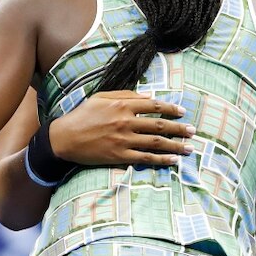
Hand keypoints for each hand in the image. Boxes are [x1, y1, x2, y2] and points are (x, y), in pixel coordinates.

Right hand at [49, 91, 191, 166]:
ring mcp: (123, 140)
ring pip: (156, 143)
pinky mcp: (119, 156)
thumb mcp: (101, 98)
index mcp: (122, 105)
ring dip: (175, 146)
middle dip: (179, 129)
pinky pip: (145, 158)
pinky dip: (161, 160)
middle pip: (159, 125)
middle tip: (193, 131)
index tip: (183, 112)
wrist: (63, 138)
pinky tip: (173, 161)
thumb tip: (150, 96)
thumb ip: (126, 95)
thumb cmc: (82, 115)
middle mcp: (125, 122)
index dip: (171, 109)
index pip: (153, 106)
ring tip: (189, 148)